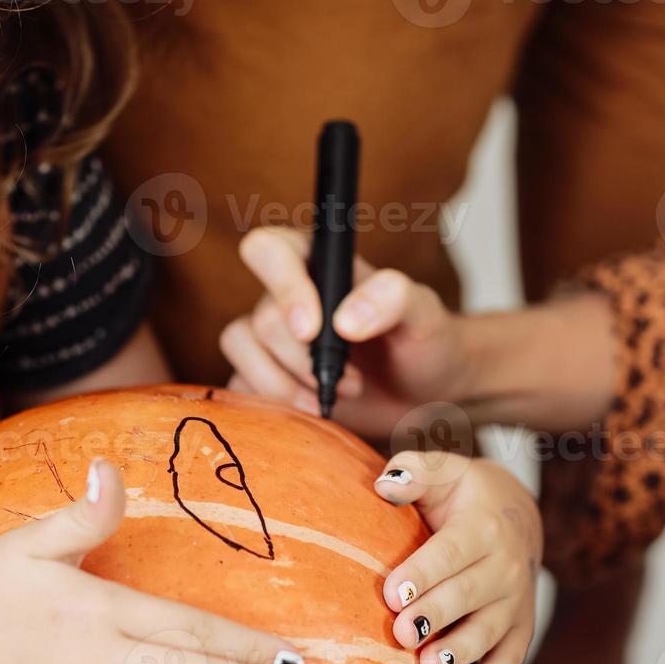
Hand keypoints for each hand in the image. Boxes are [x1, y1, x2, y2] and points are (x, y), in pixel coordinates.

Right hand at [221, 227, 470, 439]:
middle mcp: (286, 295)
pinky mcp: (264, 376)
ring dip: (284, 385)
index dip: (283, 289)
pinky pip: (238, 384)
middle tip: (352, 380)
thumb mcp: (424, 313)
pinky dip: (272, 404)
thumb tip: (344, 321)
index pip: (268, 250)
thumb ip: (393, 298)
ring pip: (239, 348)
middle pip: (260, 318)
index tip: (313, 332)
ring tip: (331, 401)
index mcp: (318, 262)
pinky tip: (313, 413)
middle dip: (304, 360)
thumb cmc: (424, 340)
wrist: (425, 392)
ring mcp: (270, 338)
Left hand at [372, 451, 539, 663]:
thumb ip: (413, 472)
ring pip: (491, 631)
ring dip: (461, 652)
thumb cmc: (463, 495)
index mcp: (484, 526)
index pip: (452, 552)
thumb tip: (385, 484)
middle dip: (436, 615)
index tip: (392, 594)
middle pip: (469, 594)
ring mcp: (517, 601)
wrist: (518, 514)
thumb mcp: (443, 471)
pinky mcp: (521, 628)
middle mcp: (505, 566)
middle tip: (402, 634)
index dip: (423, 573)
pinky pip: (511, 657)